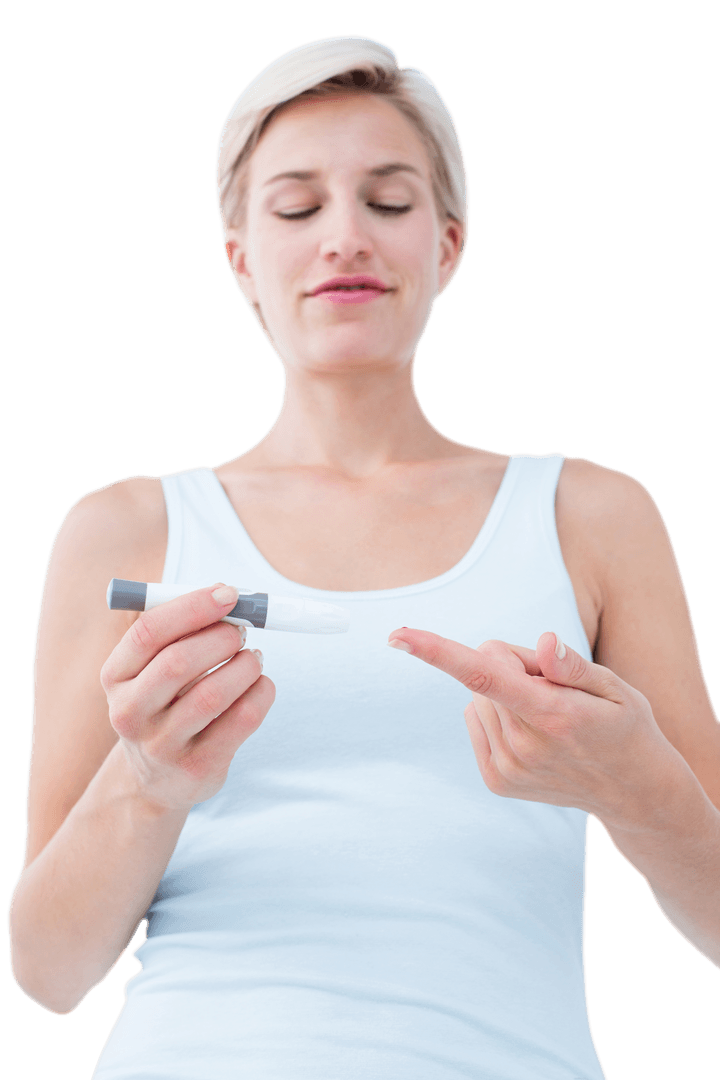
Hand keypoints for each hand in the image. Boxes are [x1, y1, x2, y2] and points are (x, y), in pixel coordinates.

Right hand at [101, 584, 275, 811]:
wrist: (158, 779)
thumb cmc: (164, 705)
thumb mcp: (153, 671)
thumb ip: (181, 634)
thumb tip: (228, 598)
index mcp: (115, 677)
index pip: (148, 632)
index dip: (192, 607)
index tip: (227, 594)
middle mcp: (130, 713)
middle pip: (178, 662)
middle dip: (221, 637)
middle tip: (242, 631)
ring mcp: (162, 745)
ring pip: (213, 694)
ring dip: (245, 666)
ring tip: (252, 659)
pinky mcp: (197, 767)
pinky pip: (241, 719)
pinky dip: (261, 693)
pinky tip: (259, 685)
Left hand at [387, 627, 673, 828]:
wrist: (632, 792)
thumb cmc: (624, 726)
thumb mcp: (615, 689)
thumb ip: (573, 666)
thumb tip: (543, 645)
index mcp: (553, 715)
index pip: (483, 674)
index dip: (437, 652)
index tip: (398, 635)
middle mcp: (524, 746)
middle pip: (486, 668)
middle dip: (514, 663)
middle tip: (557, 687)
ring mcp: (507, 768)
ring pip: (477, 695)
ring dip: (505, 691)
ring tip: (550, 713)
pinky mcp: (496, 780)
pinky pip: (475, 719)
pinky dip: (497, 714)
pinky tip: (534, 732)